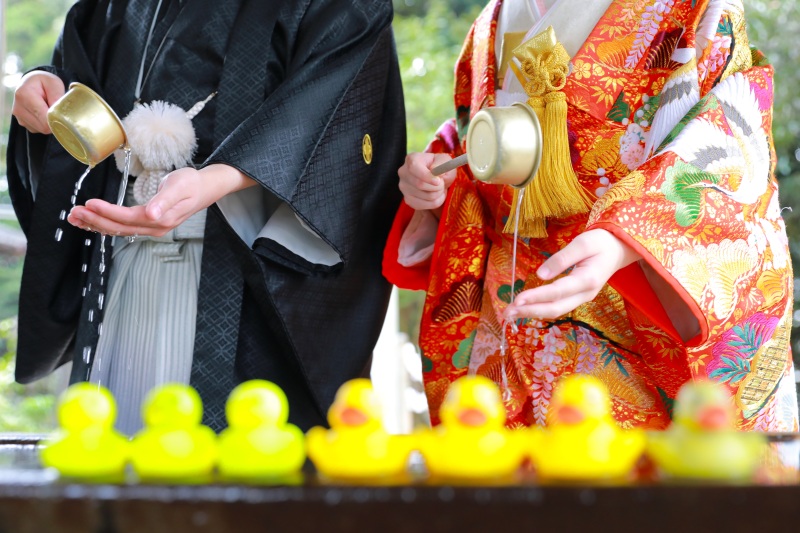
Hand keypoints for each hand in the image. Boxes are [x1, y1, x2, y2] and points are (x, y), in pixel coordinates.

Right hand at [11, 71, 65, 133]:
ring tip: (48, 108)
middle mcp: (18, 108)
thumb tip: (59, 113)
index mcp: (24, 95)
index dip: (57, 119)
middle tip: (56, 108)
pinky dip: (44, 124)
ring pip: (42, 130)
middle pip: (44, 127)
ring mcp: (19, 117)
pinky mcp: (22, 123)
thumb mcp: (54, 83)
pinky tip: (43, 113)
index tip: (63, 114)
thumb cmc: (44, 82)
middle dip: (54, 120)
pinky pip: (39, 130)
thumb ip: (57, 97)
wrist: (30, 83)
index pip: (44, 118)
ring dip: (49, 122)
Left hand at [67, 164, 255, 236]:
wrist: (205, 188)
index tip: (90, 204)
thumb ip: (165, 200)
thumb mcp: (179, 186)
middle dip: (95, 221)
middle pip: (120, 228)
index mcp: (160, 219)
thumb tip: (152, 214)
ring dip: (96, 225)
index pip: (128, 218)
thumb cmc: (192, 183)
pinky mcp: (149, 224)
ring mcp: (152, 227)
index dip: (107, 212)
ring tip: (76, 218)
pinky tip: (93, 221)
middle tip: (74, 213)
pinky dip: (106, 225)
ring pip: (119, 230)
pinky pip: (124, 228)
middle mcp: (155, 227)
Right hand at [398, 152, 456, 213]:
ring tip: (440, 189)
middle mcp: (404, 173)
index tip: (438, 181)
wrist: (435, 177)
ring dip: (438, 195)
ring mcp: (404, 188)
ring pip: (425, 197)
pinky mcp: (408, 200)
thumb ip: (441, 163)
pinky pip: (424, 206)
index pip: (414, 168)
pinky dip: (435, 202)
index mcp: (411, 159)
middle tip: (443, 184)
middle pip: (420, 184)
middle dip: (437, 187)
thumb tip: (434, 171)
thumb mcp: (444, 160)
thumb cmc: (439, 167)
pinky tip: (436, 195)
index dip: (427, 176)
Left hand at [504, 229, 640, 319]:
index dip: (536, 297)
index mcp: (588, 279)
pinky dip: (540, 309)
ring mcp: (582, 298)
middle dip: (530, 311)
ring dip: (533, 312)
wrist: (619, 249)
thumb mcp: (583, 243)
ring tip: (511, 312)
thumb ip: (562, 258)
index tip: (517, 299)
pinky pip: (558, 306)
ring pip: (556, 310)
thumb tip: (540, 274)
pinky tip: (525, 308)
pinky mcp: (577, 297)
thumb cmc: (601, 243)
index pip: (557, 291)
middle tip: (507, 312)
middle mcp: (585, 294)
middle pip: (555, 308)